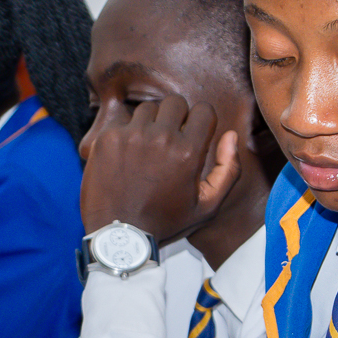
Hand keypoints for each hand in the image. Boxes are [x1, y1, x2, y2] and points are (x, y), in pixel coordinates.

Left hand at [80, 95, 241, 240]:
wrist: (119, 235)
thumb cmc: (165, 222)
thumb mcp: (207, 206)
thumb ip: (228, 170)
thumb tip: (230, 135)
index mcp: (188, 152)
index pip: (203, 110)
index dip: (200, 121)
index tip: (192, 134)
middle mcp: (161, 138)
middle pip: (174, 102)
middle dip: (176, 117)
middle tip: (169, 139)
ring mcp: (131, 135)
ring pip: (147, 109)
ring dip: (150, 122)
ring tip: (146, 147)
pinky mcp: (107, 138)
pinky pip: (122, 119)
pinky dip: (126, 131)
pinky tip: (126, 152)